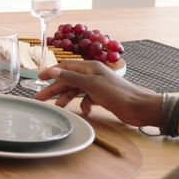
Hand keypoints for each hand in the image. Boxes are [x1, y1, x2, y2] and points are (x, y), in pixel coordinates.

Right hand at [33, 62, 161, 127]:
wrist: (139, 107)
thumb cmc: (117, 94)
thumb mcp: (91, 84)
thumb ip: (71, 77)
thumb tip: (52, 70)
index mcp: (89, 68)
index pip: (65, 66)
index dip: (51, 72)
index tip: (38, 78)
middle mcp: (92, 75)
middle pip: (68, 80)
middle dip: (55, 89)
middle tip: (40, 98)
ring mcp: (97, 86)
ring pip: (76, 90)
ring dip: (67, 98)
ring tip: (58, 107)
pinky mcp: (102, 97)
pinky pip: (86, 99)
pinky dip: (83, 105)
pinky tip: (85, 112)